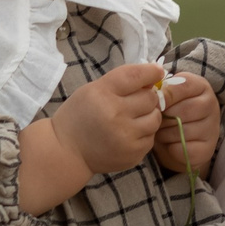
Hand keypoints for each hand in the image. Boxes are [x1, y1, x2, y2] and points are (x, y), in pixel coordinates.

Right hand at [51, 63, 166, 177]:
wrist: (67, 152)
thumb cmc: (79, 117)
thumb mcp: (91, 91)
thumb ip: (119, 82)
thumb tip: (153, 76)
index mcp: (102, 94)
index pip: (135, 76)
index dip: (150, 71)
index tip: (157, 71)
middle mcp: (115, 115)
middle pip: (150, 98)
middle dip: (147, 97)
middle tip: (136, 101)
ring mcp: (126, 137)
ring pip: (155, 118)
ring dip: (148, 115)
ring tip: (134, 118)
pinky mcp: (133, 154)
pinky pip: (151, 138)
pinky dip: (144, 133)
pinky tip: (128, 134)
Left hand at [151, 73, 220, 175]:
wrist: (177, 140)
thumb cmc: (168, 112)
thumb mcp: (165, 97)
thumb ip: (160, 92)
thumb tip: (153, 95)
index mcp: (200, 86)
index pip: (183, 86)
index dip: (164, 96)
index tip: (153, 103)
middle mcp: (211, 104)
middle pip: (183, 110)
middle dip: (163, 118)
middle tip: (156, 121)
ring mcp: (212, 128)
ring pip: (182, 131)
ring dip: (164, 134)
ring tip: (161, 132)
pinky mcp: (207, 149)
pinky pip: (183, 148)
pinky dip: (171, 148)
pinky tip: (170, 144)